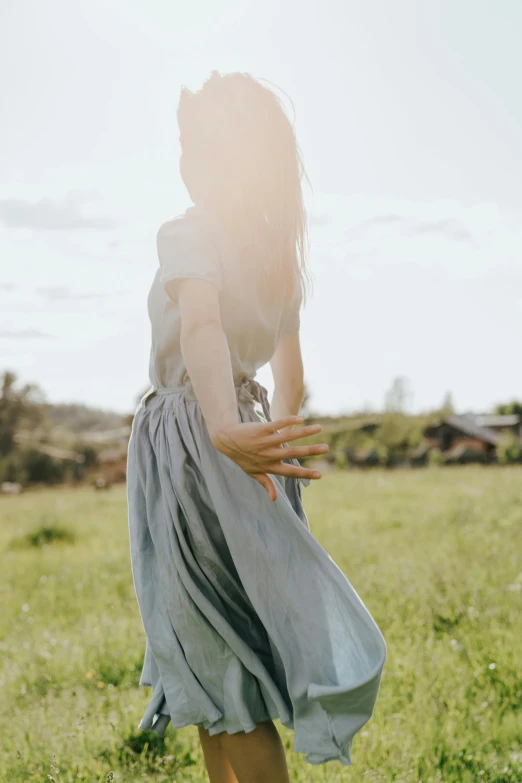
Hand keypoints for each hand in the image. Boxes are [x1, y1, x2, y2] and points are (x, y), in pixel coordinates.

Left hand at [209, 415, 328, 500]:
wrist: (226, 440)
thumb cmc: (242, 457)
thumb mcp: (252, 473)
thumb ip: (266, 484)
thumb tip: (274, 499)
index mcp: (269, 466)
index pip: (290, 472)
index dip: (305, 474)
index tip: (320, 475)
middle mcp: (269, 455)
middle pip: (293, 453)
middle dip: (310, 451)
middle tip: (326, 448)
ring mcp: (265, 441)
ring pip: (288, 437)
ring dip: (304, 432)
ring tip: (319, 427)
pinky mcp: (261, 429)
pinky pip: (276, 425)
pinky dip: (288, 422)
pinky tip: (300, 419)